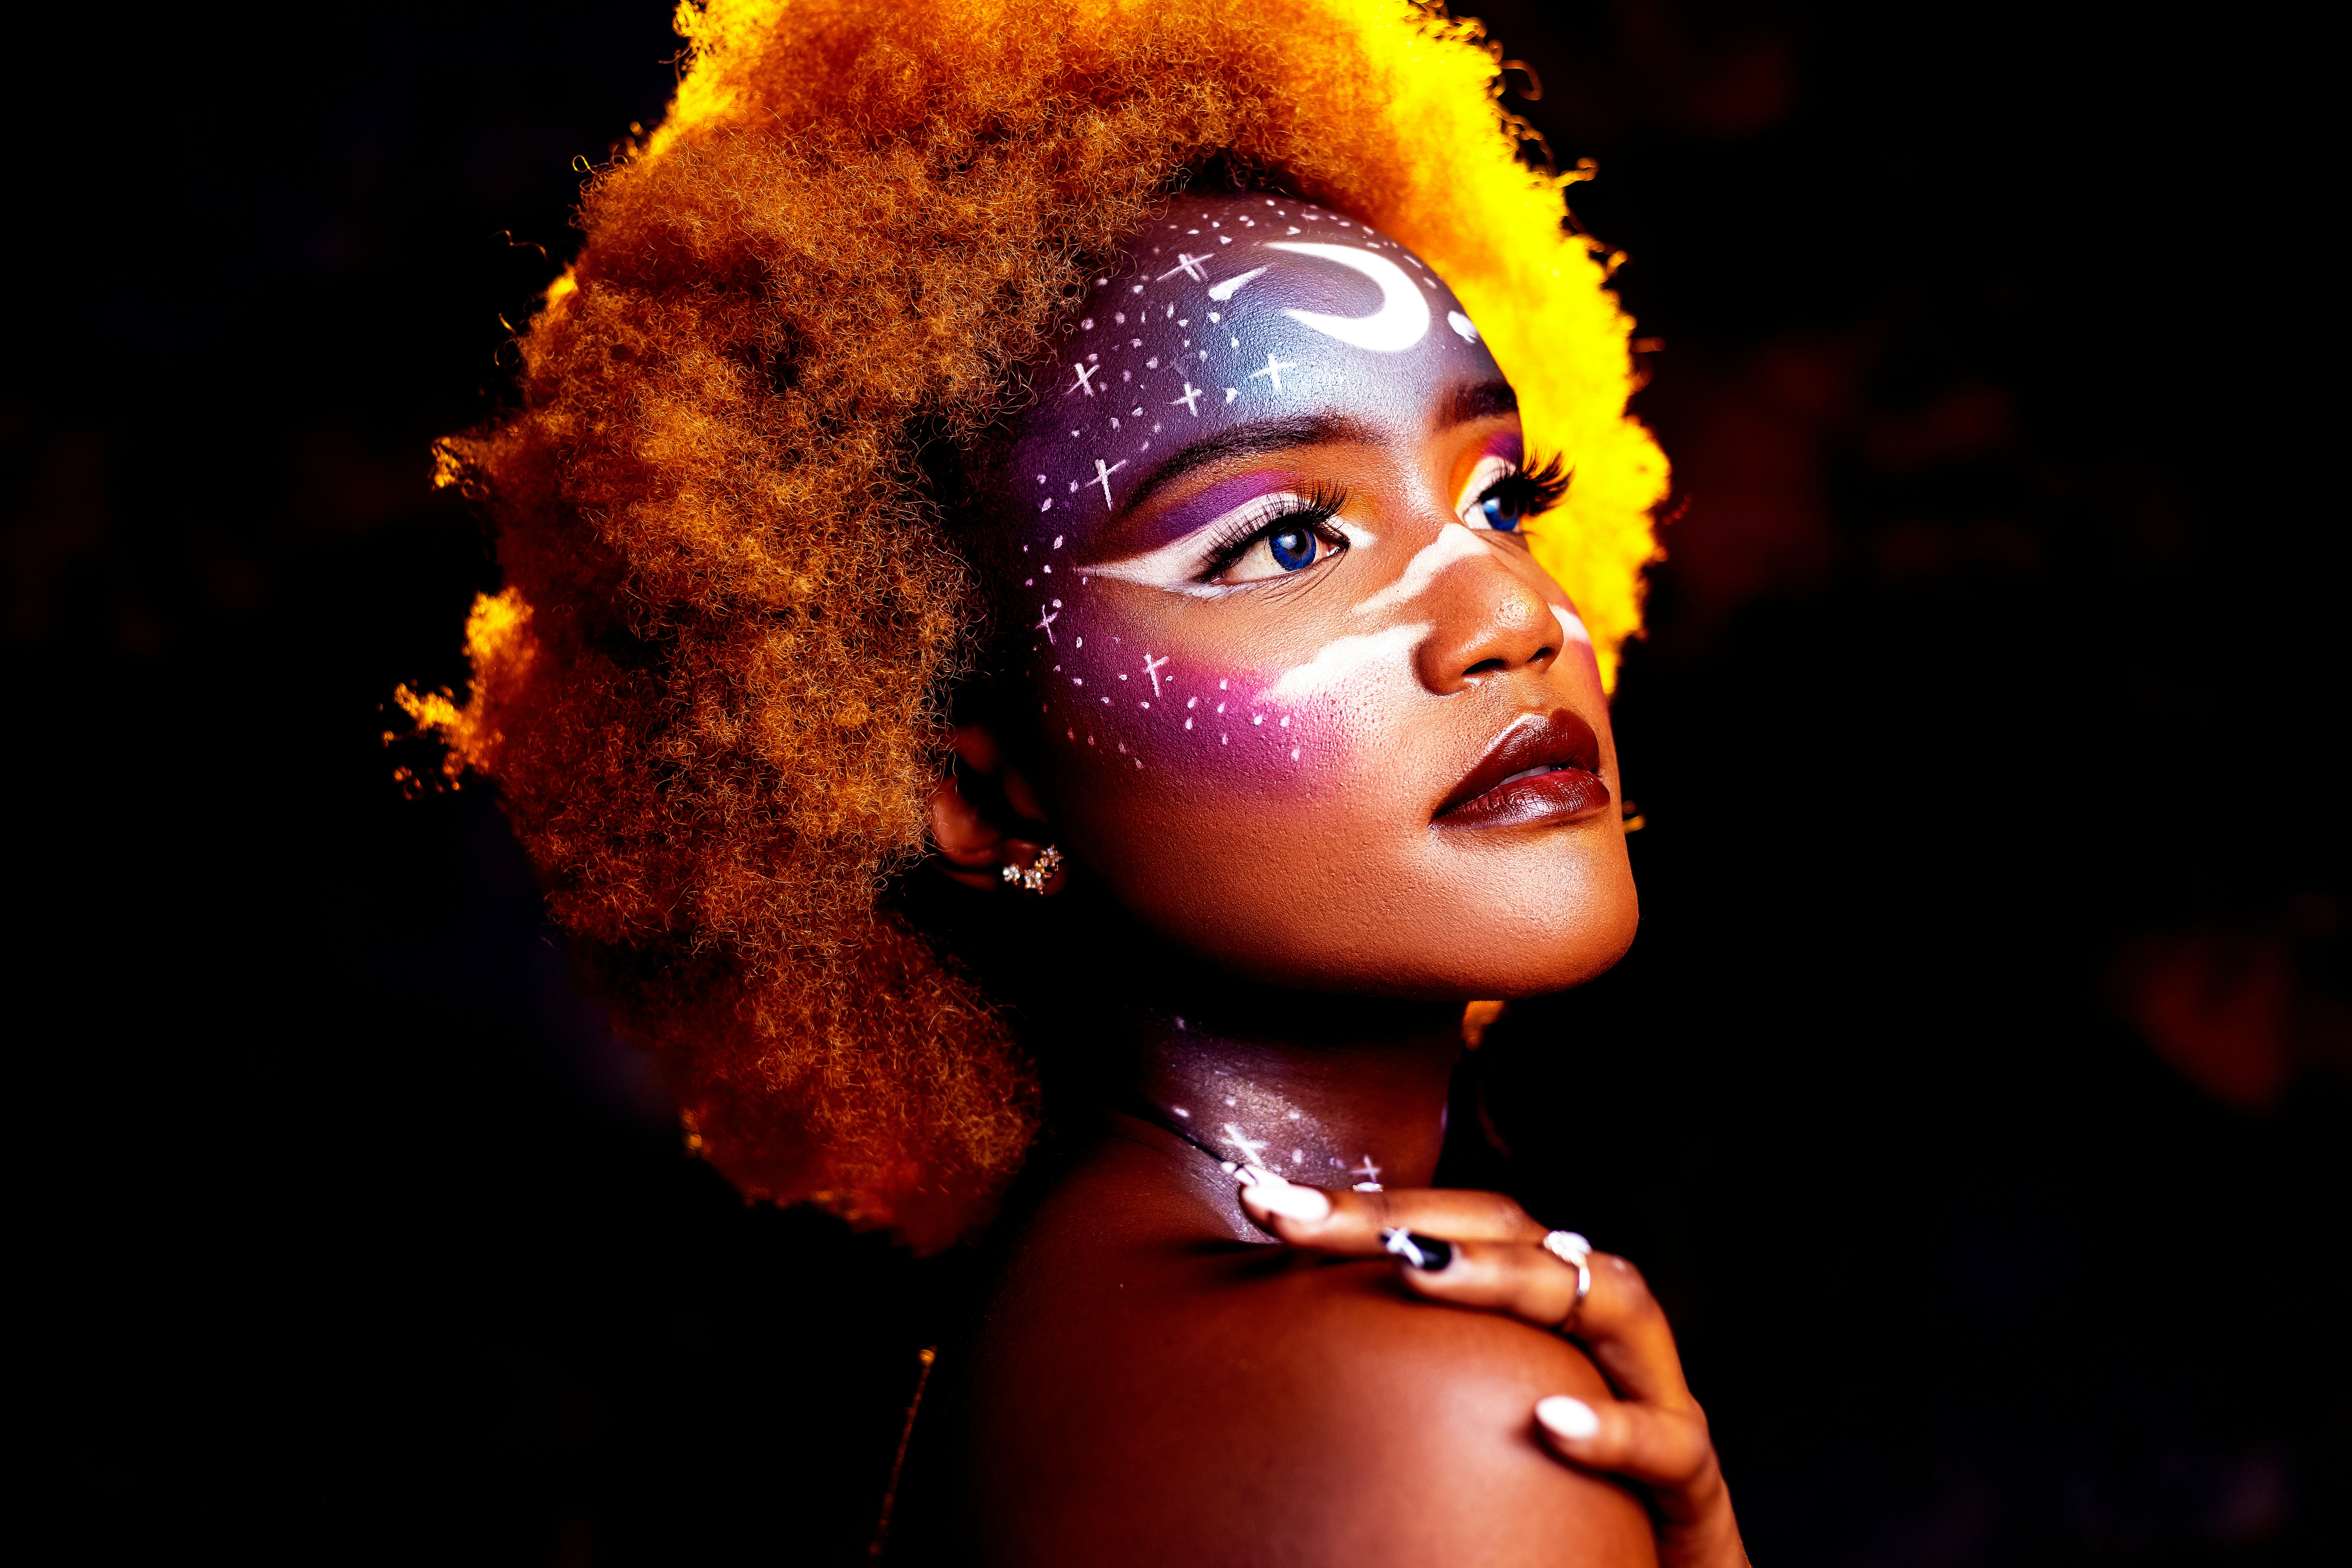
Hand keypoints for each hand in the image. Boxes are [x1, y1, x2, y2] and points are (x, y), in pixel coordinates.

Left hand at [1240, 1177, 1749, 1567]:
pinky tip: (1549, 1418)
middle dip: (1400, 1220)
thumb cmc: (1552, 1491)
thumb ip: (1402, 1367)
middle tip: (1292, 1216)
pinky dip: (1612, 1427)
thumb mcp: (1469, 1414)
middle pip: (1518, 1236)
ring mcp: (1653, 1392)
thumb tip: (1265, 1336)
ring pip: (1608, 1302)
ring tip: (1417, 1271)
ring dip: (1511, 1279)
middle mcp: (1598, 1326)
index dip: (1357, 1208)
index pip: (1453, 1225)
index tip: (1259, 1201)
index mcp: (1544, 1302)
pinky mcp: (1691, 1482)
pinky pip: (1668, 1442)